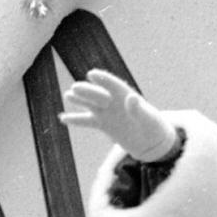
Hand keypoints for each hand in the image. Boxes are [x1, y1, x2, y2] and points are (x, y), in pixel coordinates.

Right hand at [59, 69, 178, 161]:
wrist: (152, 143)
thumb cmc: (154, 127)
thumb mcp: (149, 119)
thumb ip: (138, 109)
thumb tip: (131, 98)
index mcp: (127, 95)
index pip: (113, 85)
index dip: (103, 79)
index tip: (92, 74)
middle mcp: (114, 102)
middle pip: (98, 94)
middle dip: (88, 91)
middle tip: (75, 88)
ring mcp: (107, 113)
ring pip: (90, 104)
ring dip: (79, 100)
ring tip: (68, 95)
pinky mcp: (103, 124)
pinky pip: (87, 121)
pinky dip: (75, 120)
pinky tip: (63, 118)